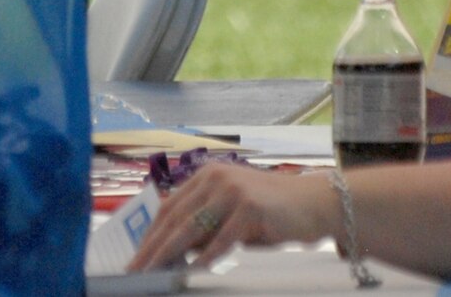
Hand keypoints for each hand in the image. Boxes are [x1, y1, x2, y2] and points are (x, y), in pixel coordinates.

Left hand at [127, 165, 335, 271]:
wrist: (316, 204)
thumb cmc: (272, 213)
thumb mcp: (232, 215)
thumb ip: (206, 226)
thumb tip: (172, 252)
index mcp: (207, 177)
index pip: (169, 207)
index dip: (150, 234)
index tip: (136, 258)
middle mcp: (216, 178)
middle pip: (175, 217)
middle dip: (152, 248)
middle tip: (135, 271)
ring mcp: (233, 190)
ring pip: (192, 227)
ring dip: (170, 254)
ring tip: (154, 274)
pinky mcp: (250, 206)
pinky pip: (222, 239)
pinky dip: (206, 258)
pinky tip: (193, 272)